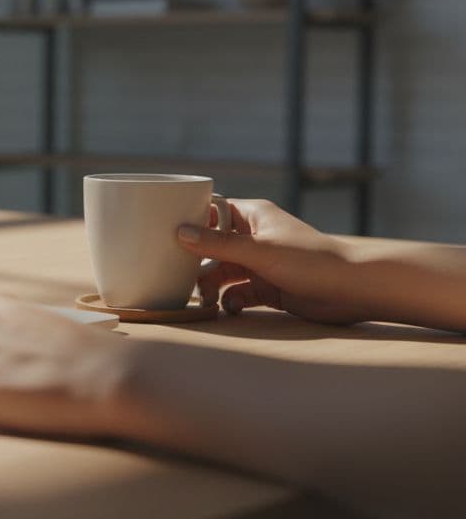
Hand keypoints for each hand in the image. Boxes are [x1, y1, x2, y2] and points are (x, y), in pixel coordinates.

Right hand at [178, 198, 365, 323]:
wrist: (352, 290)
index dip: (191, 221)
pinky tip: (230, 308)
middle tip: (180, 276)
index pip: (213, 211)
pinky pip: (238, 293)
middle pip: (212, 246)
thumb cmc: (308, 260)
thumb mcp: (258, 251)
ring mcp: (260, 263)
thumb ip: (217, 244)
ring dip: (211, 286)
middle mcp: (254, 237)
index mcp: (252, 216)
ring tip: (206, 300)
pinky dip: (230, 301)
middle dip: (197, 262)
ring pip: (223, 272)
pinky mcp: (268, 288)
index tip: (167, 234)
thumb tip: (179, 231)